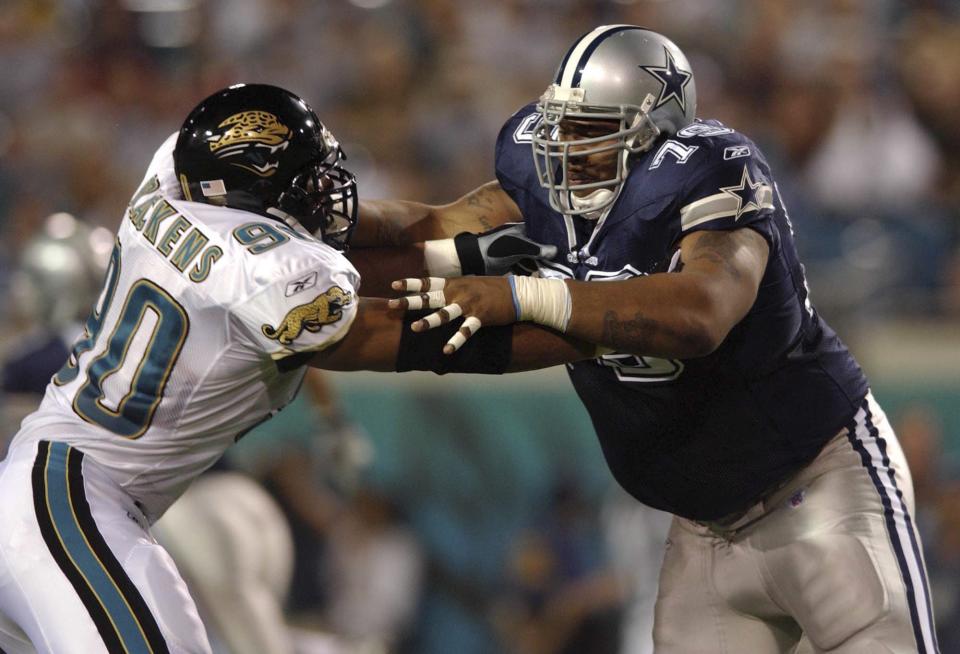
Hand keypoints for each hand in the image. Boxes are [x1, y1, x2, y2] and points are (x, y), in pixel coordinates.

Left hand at [388, 276, 517, 352]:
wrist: (516, 293)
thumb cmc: (490, 289)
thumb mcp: (468, 283)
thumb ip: (451, 288)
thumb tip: (435, 291)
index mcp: (453, 284)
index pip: (427, 283)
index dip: (410, 284)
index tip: (393, 285)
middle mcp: (458, 293)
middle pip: (429, 298)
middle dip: (409, 302)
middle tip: (392, 305)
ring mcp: (469, 305)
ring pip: (445, 314)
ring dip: (429, 321)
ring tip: (414, 328)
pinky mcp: (480, 317)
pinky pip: (466, 331)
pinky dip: (456, 341)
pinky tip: (447, 350)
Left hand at [455, 223, 556, 275]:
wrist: (475, 259)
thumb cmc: (496, 247)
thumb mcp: (518, 246)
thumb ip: (536, 249)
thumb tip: (556, 251)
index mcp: (523, 232)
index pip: (541, 235)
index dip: (551, 241)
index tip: (564, 249)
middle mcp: (521, 242)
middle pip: (538, 249)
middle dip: (548, 257)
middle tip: (562, 265)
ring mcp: (516, 254)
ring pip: (533, 260)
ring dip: (541, 267)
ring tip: (554, 273)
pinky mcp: (512, 266)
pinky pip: (525, 269)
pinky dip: (532, 273)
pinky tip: (541, 278)